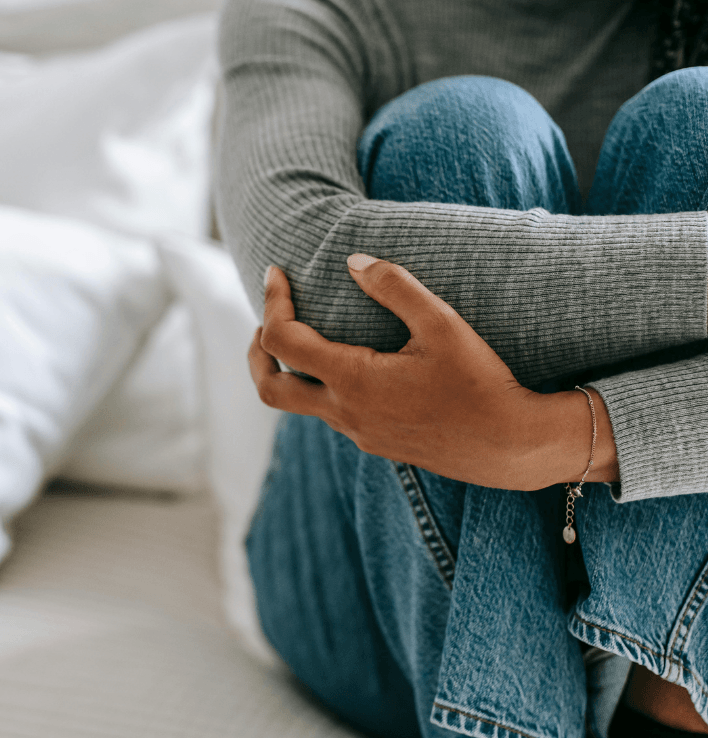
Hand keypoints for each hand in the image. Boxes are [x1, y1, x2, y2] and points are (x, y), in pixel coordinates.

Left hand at [248, 254, 617, 489]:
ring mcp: (359, 433)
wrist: (511, 446)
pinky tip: (351, 367)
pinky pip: (332, 415)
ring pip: (301, 404)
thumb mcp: (442, 324)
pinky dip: (322, 387)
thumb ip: (394, 286)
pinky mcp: (377, 444)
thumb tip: (353, 260)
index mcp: (353, 380)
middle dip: (257, 351)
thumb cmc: (480, 382)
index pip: (282, 341)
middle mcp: (345, 413)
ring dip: (292, 369)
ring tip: (307, 336)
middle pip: (269, 388)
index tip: (276, 274)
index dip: (272, 302)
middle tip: (265, 320)